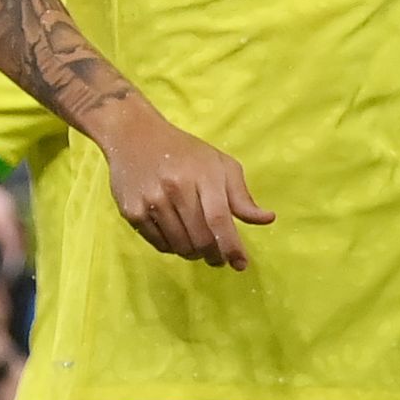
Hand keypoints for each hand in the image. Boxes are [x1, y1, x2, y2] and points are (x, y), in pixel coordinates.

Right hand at [99, 107, 270, 269]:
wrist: (134, 135)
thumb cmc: (185, 152)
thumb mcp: (219, 165)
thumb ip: (242, 196)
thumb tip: (267, 219)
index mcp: (202, 175)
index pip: (219, 219)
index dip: (231, 246)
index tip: (241, 264)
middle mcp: (175, 188)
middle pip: (201, 238)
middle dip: (215, 255)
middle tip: (219, 259)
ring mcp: (151, 201)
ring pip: (180, 246)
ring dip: (194, 254)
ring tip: (199, 248)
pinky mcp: (132, 212)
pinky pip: (160, 244)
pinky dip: (174, 248)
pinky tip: (178, 238)